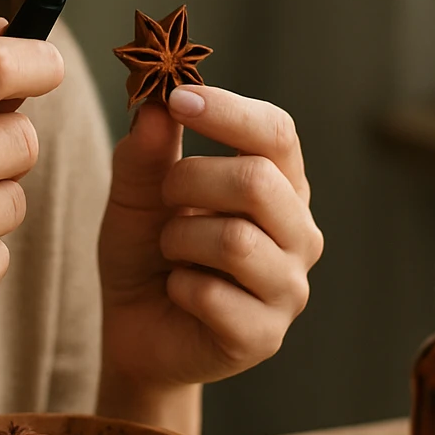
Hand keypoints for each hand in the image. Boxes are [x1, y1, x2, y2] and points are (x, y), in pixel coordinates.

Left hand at [99, 86, 322, 390]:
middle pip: (258, 181)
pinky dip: (178, 287)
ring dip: (180, 238)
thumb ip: (146, 151)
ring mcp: (289, 288)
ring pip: (236, 241)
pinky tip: (178, 292)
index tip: (179, 98)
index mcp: (281, 184)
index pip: (277, 132)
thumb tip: (157, 107)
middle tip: (163, 195)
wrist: (135, 328)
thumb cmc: (148, 250)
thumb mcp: (135, 192)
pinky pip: (213, 296)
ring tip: (171, 250)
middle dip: (190, 180)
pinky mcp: (265, 336)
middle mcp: (299, 232)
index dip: (229, 111)